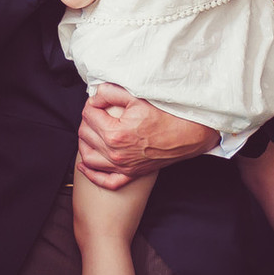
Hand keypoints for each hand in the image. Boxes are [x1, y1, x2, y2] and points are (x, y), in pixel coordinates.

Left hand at [77, 83, 218, 188]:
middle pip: (85, 134)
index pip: (88, 115)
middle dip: (88, 120)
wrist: (189, 134)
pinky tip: (84, 166)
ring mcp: (123, 167)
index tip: (98, 100)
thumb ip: (110, 93)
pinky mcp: (131, 174)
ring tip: (90, 131)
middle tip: (97, 112)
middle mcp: (116, 154)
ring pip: (88, 157)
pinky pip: (106, 181)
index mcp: (115, 133)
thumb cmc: (165, 115)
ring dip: (85, 143)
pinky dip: (92, 175)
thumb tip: (93, 97)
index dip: (91, 104)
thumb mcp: (136, 97)